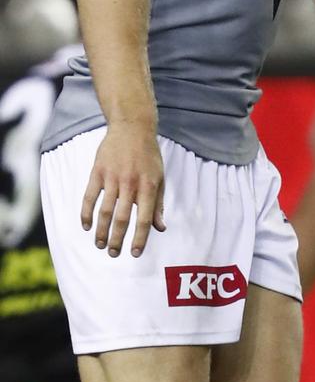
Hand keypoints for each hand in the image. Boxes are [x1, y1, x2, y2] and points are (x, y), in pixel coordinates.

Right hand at [81, 123, 164, 257]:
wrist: (132, 127)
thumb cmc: (149, 155)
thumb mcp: (160, 178)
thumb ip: (159, 204)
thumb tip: (161, 228)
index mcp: (149, 186)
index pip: (144, 218)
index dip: (140, 238)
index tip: (135, 253)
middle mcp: (130, 183)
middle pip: (122, 218)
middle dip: (117, 240)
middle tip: (114, 254)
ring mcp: (112, 177)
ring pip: (104, 211)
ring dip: (101, 231)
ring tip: (100, 245)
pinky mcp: (98, 172)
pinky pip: (89, 196)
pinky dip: (86, 213)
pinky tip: (86, 226)